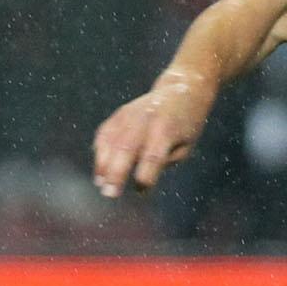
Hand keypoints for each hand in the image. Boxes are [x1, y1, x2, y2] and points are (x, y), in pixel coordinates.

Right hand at [93, 70, 215, 197]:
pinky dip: (100, 152)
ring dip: (103, 165)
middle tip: (110, 194)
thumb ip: (166, 160)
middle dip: (117, 173)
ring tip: (101, 184)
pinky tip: (100, 170)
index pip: (153, 156)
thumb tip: (140, 179)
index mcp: (167, 130)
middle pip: (127, 149)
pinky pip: (105, 134)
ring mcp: (129, 115)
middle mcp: (145, 120)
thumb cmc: (186, 125)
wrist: (181, 90)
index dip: (146, 175)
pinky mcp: (119, 114)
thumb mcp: (186, 145)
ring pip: (111, 142)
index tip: (141, 191)